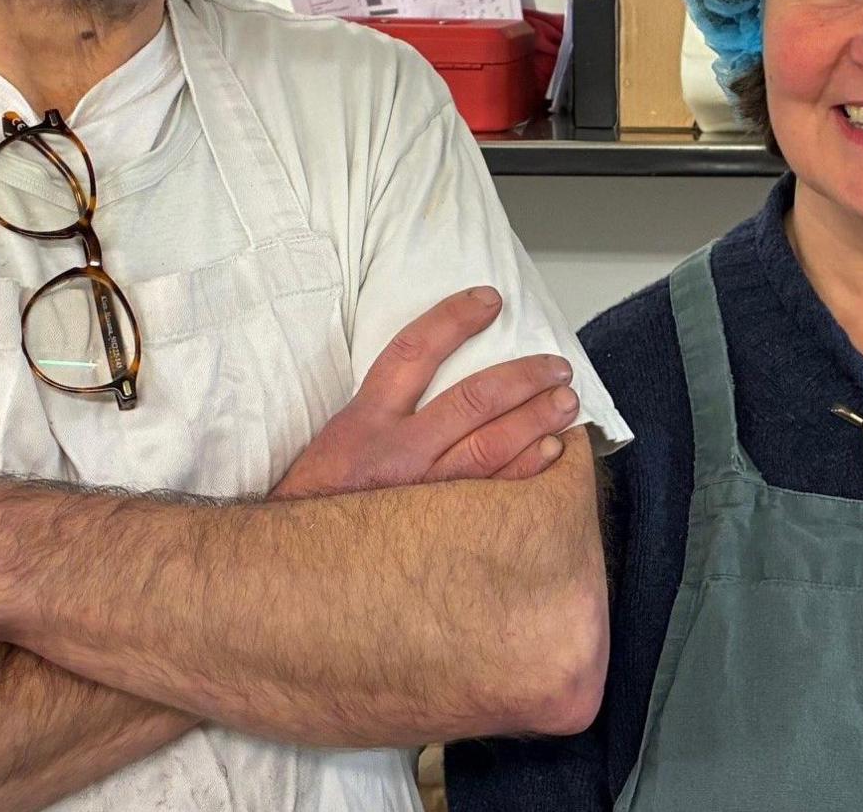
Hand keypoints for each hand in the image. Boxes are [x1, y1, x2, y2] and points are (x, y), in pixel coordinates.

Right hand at [272, 286, 580, 499]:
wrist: (296, 564)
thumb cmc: (318, 497)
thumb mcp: (337, 437)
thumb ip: (380, 408)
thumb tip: (433, 371)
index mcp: (366, 420)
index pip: (415, 350)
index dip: (454, 319)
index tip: (489, 299)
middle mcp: (398, 452)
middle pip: (474, 399)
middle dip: (523, 377)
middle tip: (556, 366)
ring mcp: (423, 492)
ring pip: (493, 446)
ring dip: (536, 419)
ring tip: (566, 402)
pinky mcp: (439, 529)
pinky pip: (495, 495)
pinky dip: (527, 470)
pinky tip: (551, 452)